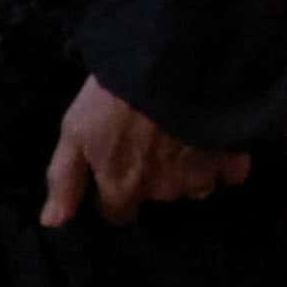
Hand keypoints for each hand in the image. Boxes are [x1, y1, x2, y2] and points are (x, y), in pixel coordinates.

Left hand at [42, 77, 245, 226]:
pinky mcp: (231, 155)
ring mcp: (200, 174)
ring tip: (184, 142)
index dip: (117, 198)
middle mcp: (162, 189)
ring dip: (189, 172)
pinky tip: (217, 142)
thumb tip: (53, 223)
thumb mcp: (75, 132)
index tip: (119, 178)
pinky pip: (232, 172)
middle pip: (158, 196)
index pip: (119, 215)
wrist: (172, 63)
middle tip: (151, 146)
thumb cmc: (114, 98)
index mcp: (123, 187)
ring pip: (195, 187)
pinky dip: (226, 163)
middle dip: (154, 179)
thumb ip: (64, 180)